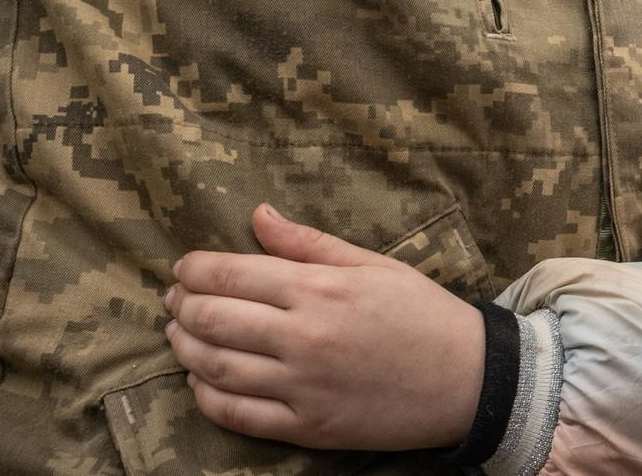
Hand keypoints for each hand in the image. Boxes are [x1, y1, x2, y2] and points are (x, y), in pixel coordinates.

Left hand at [164, 204, 483, 450]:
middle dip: (182, 305)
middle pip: (214, 319)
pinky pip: (237, 414)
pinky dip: (206, 397)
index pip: (233, 274)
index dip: (195, 269)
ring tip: (178, 335)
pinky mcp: (307, 426)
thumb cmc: (422, 314)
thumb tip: (258, 215)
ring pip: (215, 367)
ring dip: (185, 348)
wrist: (468, 379)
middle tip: (173, 299)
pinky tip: (200, 381)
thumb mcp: (373, 265)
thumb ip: (309, 243)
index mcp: (322, 290)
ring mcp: (303, 386)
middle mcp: (305, 337)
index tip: (184, 267)